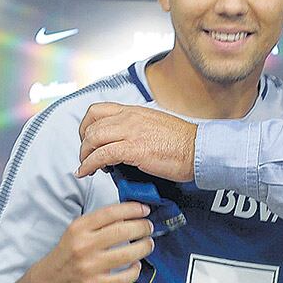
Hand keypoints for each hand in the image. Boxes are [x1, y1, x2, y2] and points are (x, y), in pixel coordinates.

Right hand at [31, 202, 154, 282]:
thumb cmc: (67, 254)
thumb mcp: (76, 232)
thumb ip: (98, 223)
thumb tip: (129, 215)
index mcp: (79, 229)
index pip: (111, 213)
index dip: (132, 209)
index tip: (144, 210)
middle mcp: (84, 246)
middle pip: (123, 231)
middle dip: (143, 227)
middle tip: (149, 227)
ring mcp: (91, 267)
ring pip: (129, 254)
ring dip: (144, 247)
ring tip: (148, 244)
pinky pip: (126, 276)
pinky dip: (135, 269)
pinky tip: (136, 265)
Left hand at [76, 102, 196, 180]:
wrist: (199, 150)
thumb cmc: (184, 143)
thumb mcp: (157, 126)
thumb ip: (139, 129)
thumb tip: (127, 142)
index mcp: (135, 111)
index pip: (99, 110)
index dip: (87, 125)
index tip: (88, 139)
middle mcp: (130, 117)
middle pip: (91, 125)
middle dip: (83, 143)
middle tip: (86, 156)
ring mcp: (131, 132)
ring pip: (93, 138)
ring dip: (84, 154)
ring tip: (86, 167)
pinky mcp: (133, 149)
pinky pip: (101, 155)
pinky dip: (89, 165)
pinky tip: (87, 172)